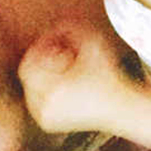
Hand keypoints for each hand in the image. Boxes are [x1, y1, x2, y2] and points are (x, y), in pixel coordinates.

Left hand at [19, 16, 150, 141]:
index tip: (58, 45)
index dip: (41, 49)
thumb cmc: (109, 77)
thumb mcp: (93, 44)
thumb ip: (71, 28)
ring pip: (31, 88)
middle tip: (62, 55)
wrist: (122, 108)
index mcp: (53, 92)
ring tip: (67, 70)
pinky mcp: (48, 124)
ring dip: (44, 74)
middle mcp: (44, 108)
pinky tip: (66, 84)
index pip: (29, 63)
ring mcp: (45, 118)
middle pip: (28, 75)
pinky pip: (36, 100)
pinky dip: (46, 89)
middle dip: (43, 60)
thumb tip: (55, 27)